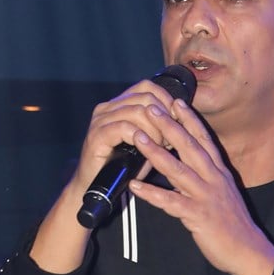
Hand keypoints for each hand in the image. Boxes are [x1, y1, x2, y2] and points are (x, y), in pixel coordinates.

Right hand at [70, 79, 184, 194]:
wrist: (94, 188)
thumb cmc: (122, 168)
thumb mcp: (145, 144)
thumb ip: (157, 127)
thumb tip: (179, 117)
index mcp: (118, 104)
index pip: (146, 87)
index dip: (165, 99)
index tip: (177, 120)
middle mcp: (107, 108)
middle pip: (145, 97)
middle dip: (163, 117)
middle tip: (169, 138)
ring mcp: (100, 120)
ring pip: (137, 111)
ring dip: (155, 129)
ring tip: (160, 146)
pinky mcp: (96, 135)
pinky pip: (124, 127)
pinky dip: (141, 137)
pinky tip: (146, 148)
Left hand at [126, 99, 273, 274]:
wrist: (248, 251)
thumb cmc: (232, 224)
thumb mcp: (221, 194)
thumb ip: (202, 178)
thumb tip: (179, 167)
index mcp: (219, 173)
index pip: (204, 139)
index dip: (189, 119)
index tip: (175, 101)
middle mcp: (214, 179)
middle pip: (190, 146)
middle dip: (170, 125)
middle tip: (152, 107)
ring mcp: (206, 197)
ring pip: (178, 169)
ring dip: (156, 152)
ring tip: (138, 137)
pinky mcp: (199, 216)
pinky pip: (171, 203)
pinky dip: (152, 193)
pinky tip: (135, 185)